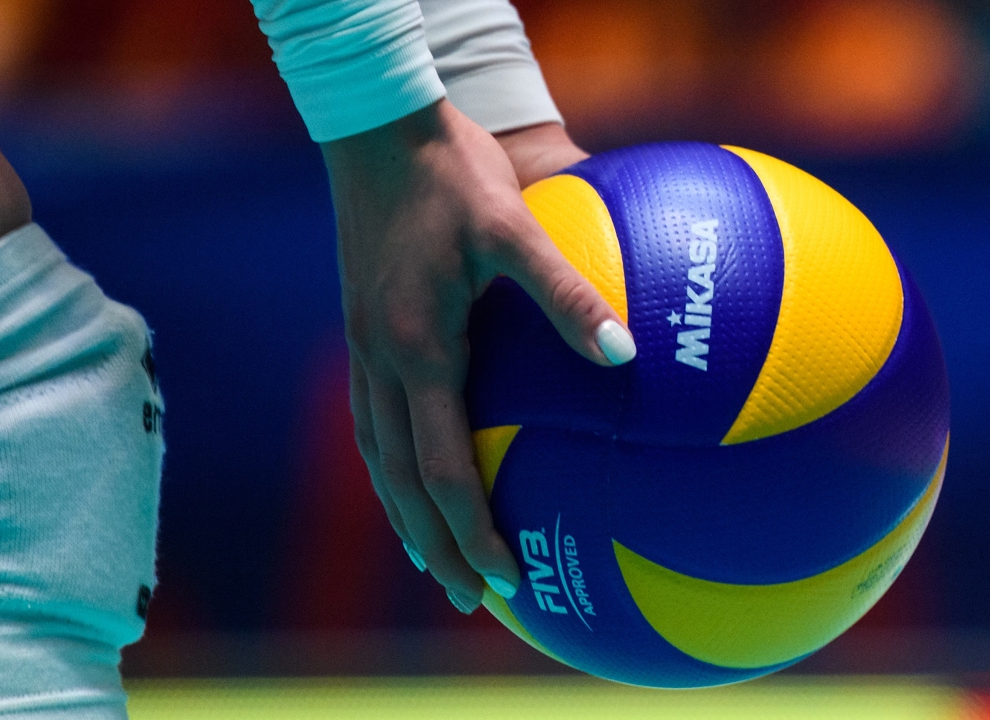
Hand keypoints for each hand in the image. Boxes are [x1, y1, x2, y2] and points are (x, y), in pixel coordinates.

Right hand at [323, 100, 635, 612]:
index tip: (507, 575)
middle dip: (436, 546)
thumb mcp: (516, 224)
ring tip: (435, 558)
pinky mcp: (362, 329)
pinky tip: (414, 471)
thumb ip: (566, 292)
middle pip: (399, 482)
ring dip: (406, 515)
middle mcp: (380, 360)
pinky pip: (372, 420)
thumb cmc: (452, 172)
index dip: (470, 528)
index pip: (438, 468)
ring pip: (377, 457)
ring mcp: (363, 347)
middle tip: (471, 599)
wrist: (376, 128)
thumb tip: (626, 353)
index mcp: (416, 348)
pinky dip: (392, 466)